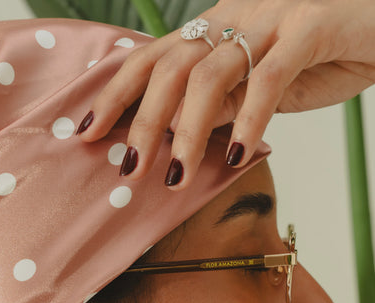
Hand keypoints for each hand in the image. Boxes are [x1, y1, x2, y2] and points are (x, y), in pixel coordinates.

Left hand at [78, 0, 374, 187]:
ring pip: (208, 75)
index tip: (86, 131)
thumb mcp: (260, 83)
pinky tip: (238, 158)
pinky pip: (267, 79)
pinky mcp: (309, 28)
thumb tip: (182, 136)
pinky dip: (248, 121)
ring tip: (177, 178)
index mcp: (217, 27)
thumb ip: (223, 103)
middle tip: (129, 169)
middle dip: (141, 121)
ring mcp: (270, 20)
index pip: (152, 57)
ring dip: (187, 133)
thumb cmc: (323, 52)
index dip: (115, 93)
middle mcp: (234, 17)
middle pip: (168, 68)